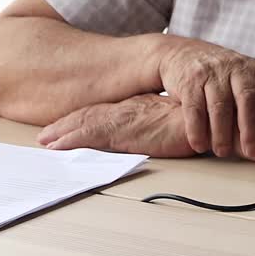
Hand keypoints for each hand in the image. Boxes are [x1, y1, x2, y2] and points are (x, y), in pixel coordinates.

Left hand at [37, 93, 198, 157]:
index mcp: (139, 107)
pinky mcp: (125, 132)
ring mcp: (125, 119)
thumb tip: (157, 133)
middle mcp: (129, 110)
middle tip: (45, 134)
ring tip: (45, 141)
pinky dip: (70, 141)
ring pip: (85, 124)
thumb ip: (163, 127)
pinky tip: (57, 147)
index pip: (105, 112)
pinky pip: (90, 136)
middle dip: (65, 125)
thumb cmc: (199, 122)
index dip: (84, 118)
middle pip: (89, 115)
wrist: (209, 119)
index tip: (67, 126)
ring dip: (62, 133)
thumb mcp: (176, 124)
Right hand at [159, 40, 254, 159]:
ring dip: (222, 132)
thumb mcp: (245, 76)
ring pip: (220, 105)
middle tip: (253, 151)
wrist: (184, 53)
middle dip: (250, 126)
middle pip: (247, 97)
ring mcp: (212, 74)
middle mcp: (236, 69)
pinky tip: (200, 144)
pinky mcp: (190, 82)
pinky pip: (194, 108)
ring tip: (224, 152)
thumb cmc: (223, 73)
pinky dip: (197, 129)